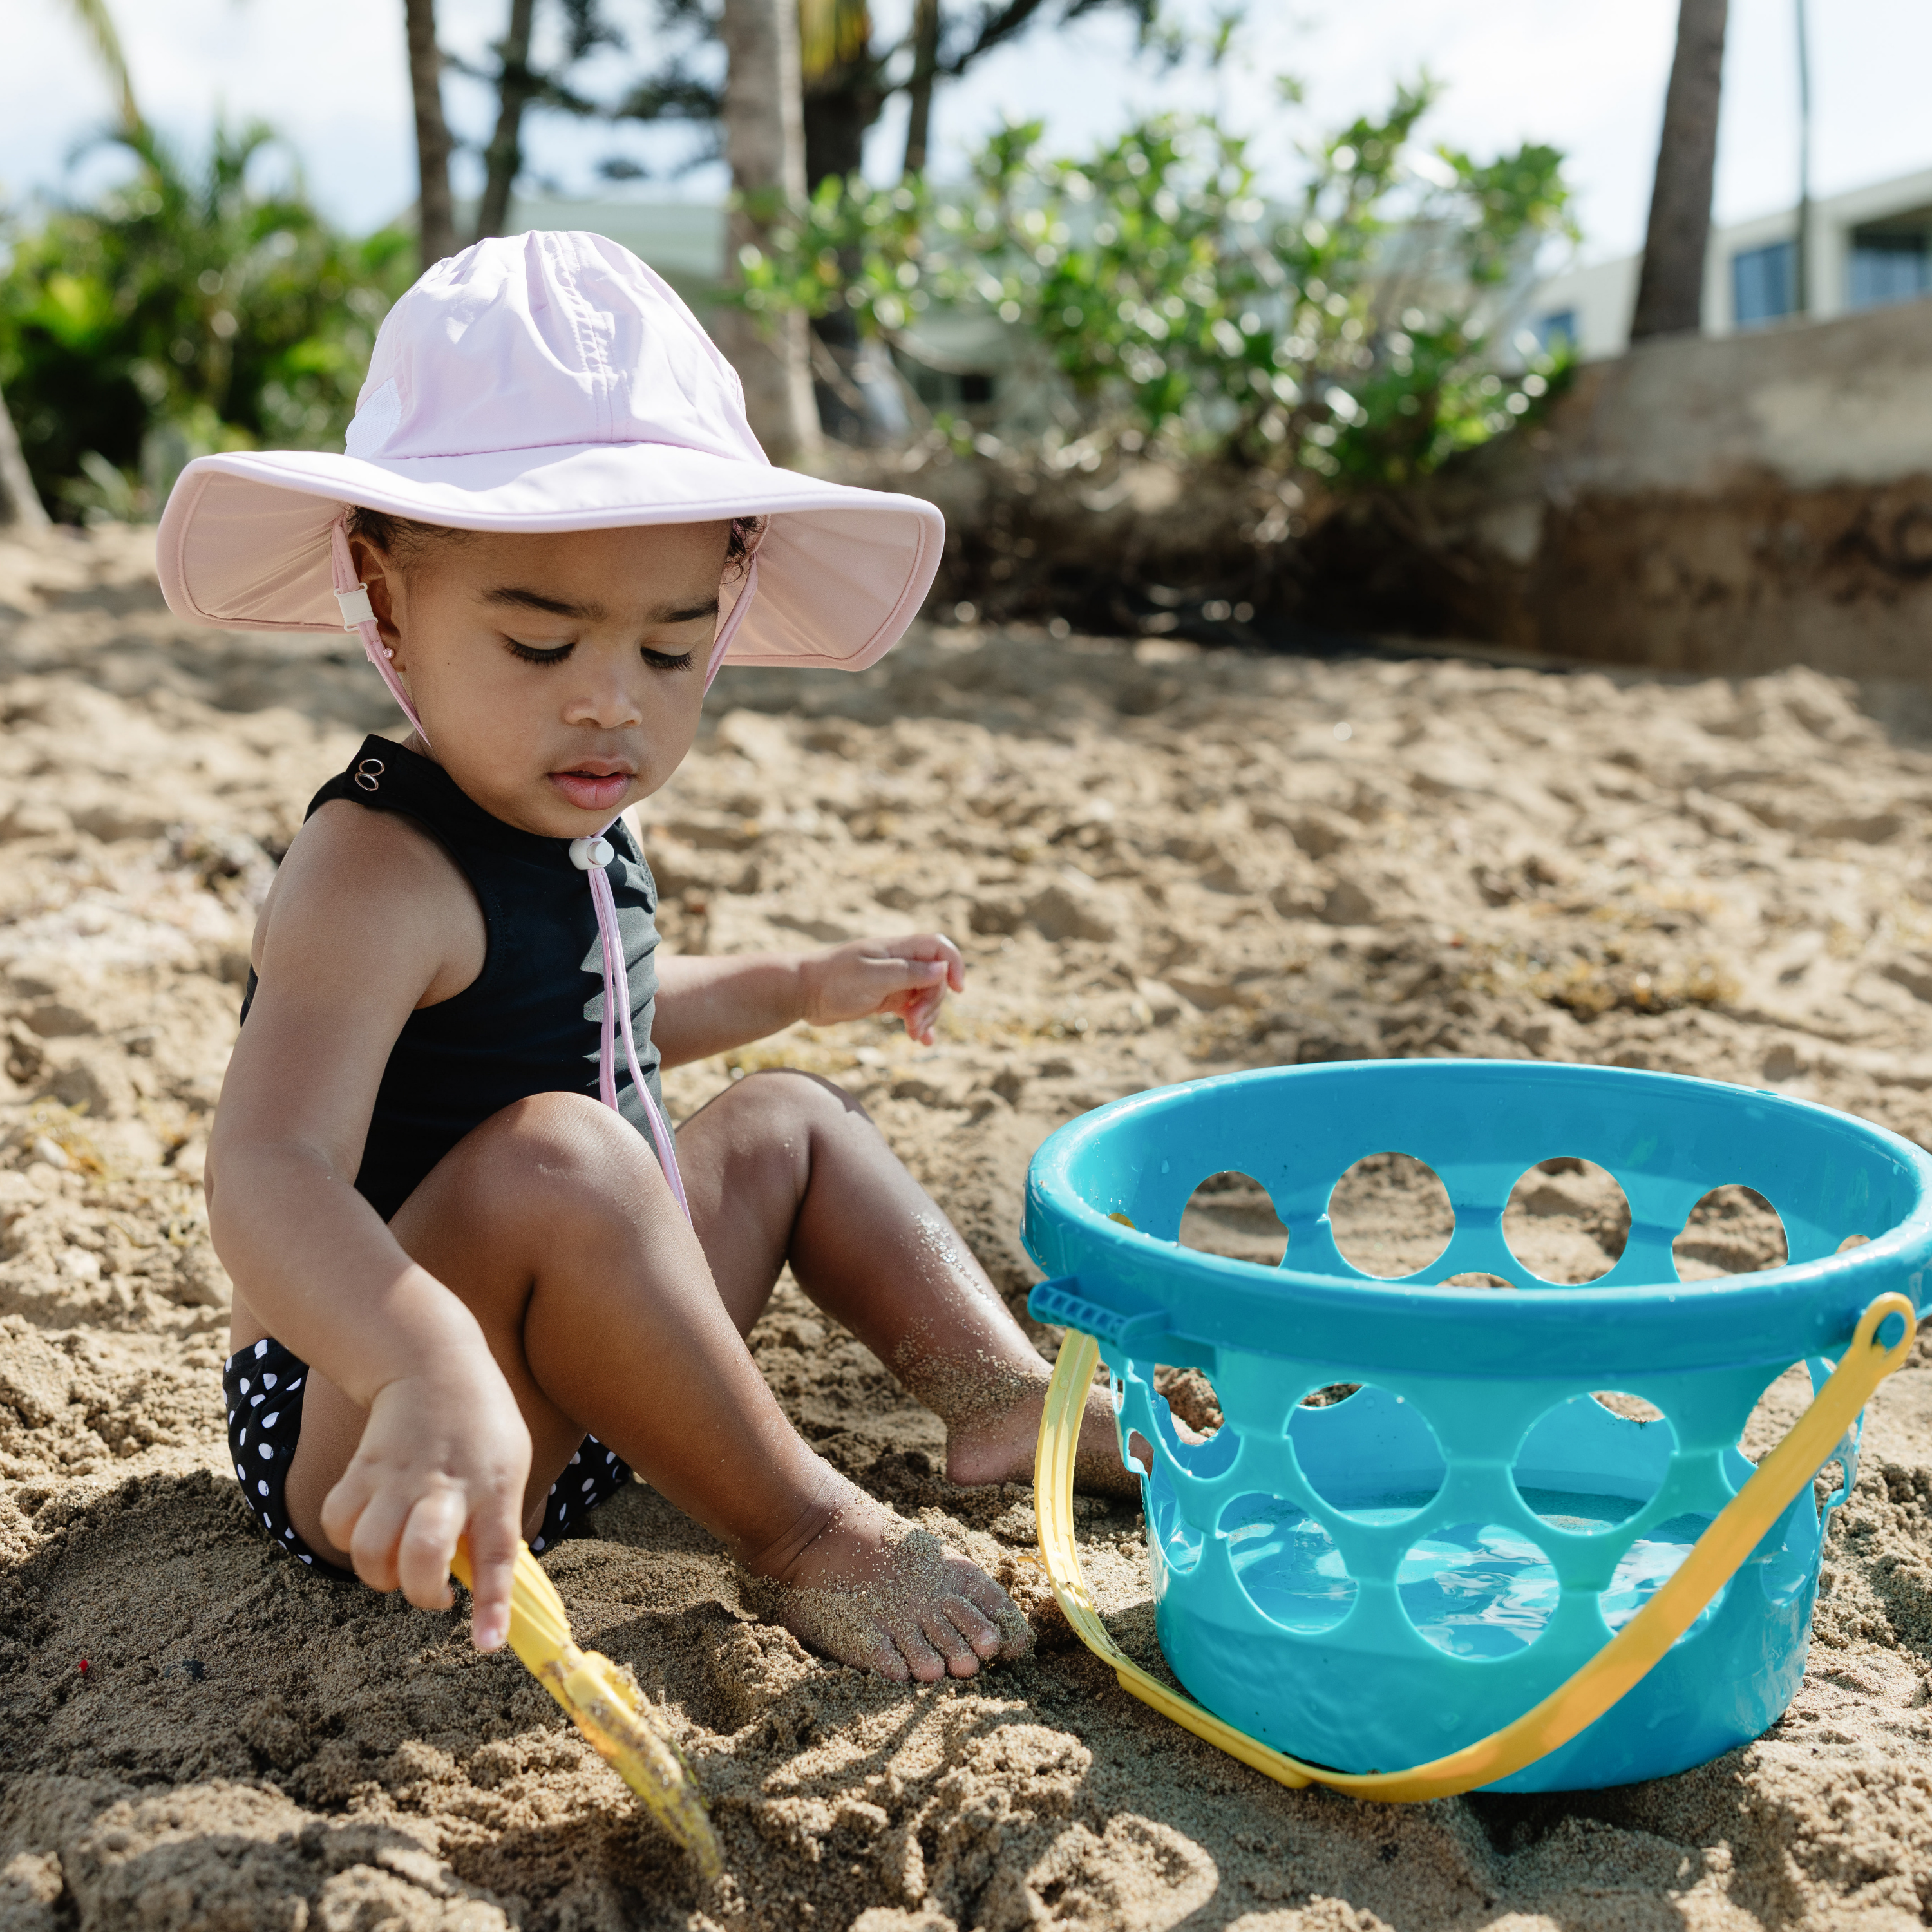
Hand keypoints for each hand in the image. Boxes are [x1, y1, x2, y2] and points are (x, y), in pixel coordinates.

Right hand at [319, 1356, 530, 1651]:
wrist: (433, 1364)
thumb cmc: (482, 1426)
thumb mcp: (510, 1467)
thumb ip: (495, 1523)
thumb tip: (479, 1585)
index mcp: (494, 1486)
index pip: (498, 1553)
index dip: (492, 1604)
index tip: (488, 1643)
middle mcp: (445, 1485)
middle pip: (421, 1555)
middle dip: (421, 1592)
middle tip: (435, 1593)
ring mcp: (398, 1477)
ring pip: (370, 1550)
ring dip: (380, 1575)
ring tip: (400, 1564)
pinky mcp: (361, 1469)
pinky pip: (337, 1523)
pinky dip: (347, 1542)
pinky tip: (370, 1532)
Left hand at [799, 933, 964, 1046]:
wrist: (801, 993)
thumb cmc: (833, 981)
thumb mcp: (873, 977)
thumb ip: (909, 972)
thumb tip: (943, 970)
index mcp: (897, 949)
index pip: (939, 948)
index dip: (954, 965)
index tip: (958, 989)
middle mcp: (899, 963)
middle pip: (936, 979)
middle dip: (933, 1003)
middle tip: (915, 1023)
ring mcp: (893, 981)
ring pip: (926, 997)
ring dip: (926, 1016)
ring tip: (912, 1034)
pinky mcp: (885, 999)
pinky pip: (911, 1010)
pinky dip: (919, 1024)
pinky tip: (921, 1040)